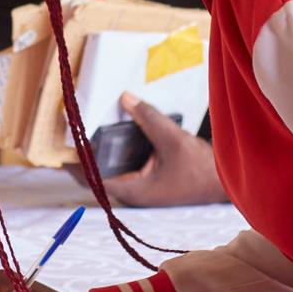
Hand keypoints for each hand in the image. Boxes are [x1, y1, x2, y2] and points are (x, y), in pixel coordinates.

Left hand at [84, 96, 226, 206]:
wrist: (227, 183)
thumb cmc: (201, 169)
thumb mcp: (172, 139)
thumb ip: (148, 118)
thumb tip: (125, 97)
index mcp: (133, 191)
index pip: (92, 178)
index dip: (76, 160)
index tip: (66, 139)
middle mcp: (133, 193)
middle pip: (98, 173)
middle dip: (86, 151)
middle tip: (74, 127)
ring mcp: (141, 188)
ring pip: (111, 169)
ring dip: (102, 150)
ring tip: (89, 125)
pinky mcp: (149, 181)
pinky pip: (125, 165)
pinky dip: (119, 150)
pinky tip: (119, 130)